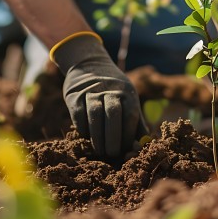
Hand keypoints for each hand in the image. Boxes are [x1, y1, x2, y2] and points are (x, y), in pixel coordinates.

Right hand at [51, 33, 146, 157]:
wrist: (88, 64)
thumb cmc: (113, 90)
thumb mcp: (128, 99)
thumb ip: (136, 122)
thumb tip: (143, 146)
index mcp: (127, 90)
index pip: (130, 114)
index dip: (128, 134)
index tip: (126, 150)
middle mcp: (110, 88)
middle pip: (113, 114)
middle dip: (113, 138)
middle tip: (112, 154)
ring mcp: (90, 90)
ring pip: (94, 115)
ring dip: (98, 137)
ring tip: (100, 151)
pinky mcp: (74, 94)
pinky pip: (79, 114)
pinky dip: (83, 128)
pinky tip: (87, 136)